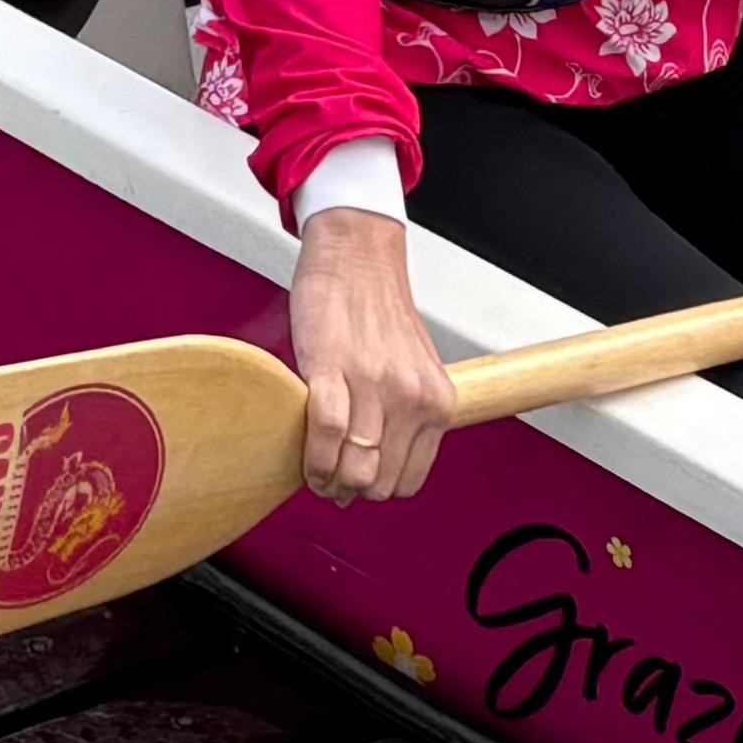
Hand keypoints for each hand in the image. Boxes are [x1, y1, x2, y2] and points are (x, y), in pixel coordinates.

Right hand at [289, 206, 456, 502]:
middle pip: (379, 483)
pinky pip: (327, 435)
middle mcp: (412, 397)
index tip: (358, 480)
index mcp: (436, 401)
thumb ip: (404, 416)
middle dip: (350, 489)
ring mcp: (374, 385)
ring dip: (328, 481)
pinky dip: (313, 458)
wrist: (355, 253)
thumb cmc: (377, 308)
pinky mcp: (332, 368)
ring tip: (315, 470)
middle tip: (331, 478)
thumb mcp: (414, 368)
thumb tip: (375, 466)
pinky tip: (306, 457)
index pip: (408, 480)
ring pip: (354, 470)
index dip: (376, 487)